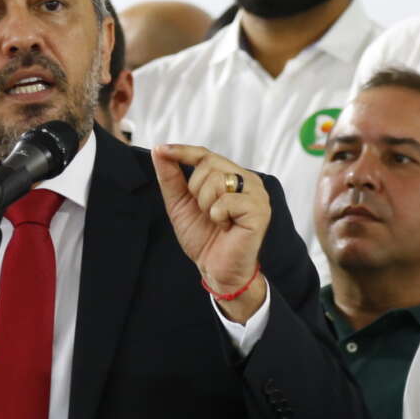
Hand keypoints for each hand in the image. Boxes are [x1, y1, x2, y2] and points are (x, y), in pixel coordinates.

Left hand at [153, 143, 270, 321]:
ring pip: (217, 180)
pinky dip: (218, 216)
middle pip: (209, 163)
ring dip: (205, 204)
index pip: (205, 154)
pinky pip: (227, 201)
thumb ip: (171, 177)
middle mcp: (247, 180)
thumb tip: (159, 150)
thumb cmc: (203, 237)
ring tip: (216, 220)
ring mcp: (256, 194)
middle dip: (195, 189)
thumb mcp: (180, 204)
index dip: (183, 151)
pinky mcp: (259, 210)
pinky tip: (227, 227)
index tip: (162, 150)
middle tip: (204, 211)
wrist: (215, 268)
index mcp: (231, 176)